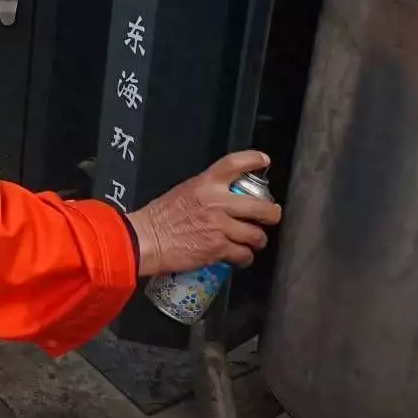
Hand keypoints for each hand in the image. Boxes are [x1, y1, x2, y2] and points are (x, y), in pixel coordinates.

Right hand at [126, 151, 280, 277]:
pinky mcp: (218, 249)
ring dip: (257, 240)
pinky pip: (243, 254)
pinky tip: (240, 257)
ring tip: (252, 242)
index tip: (264, 160)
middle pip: (260, 206)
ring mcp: (220, 227)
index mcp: (206, 184)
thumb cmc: (159, 218)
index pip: (235, 164)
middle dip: (271, 214)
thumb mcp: (183, 192)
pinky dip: (244, 258)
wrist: (145, 240)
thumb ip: (206, 192)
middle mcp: (218, 202)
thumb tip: (222, 198)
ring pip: (256, 235)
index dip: (254, 160)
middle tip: (271, 216)